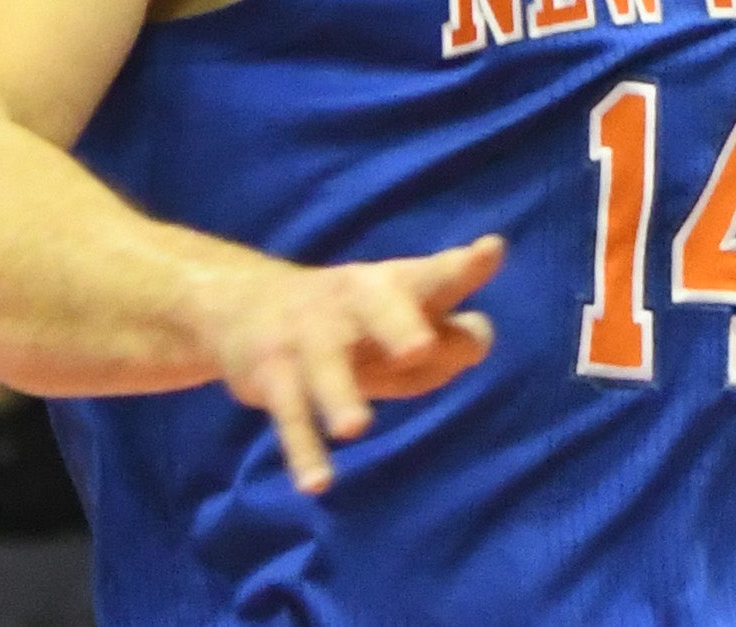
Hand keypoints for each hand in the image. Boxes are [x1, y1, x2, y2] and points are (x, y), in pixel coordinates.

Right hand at [201, 235, 504, 493]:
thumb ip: (449, 340)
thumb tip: (476, 345)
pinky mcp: (273, 375)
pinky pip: (290, 415)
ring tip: (354, 428)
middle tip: (419, 349)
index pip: (435, 275)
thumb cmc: (355, 323)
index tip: (490, 251)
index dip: (463, 266)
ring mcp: (308, 336)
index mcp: (395, 284)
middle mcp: (351, 300)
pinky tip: (317, 484)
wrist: (245, 306)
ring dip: (339, 395)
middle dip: (397, 324)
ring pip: (326, 366)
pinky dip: (303, 450)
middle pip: (378, 307)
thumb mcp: (404, 322)